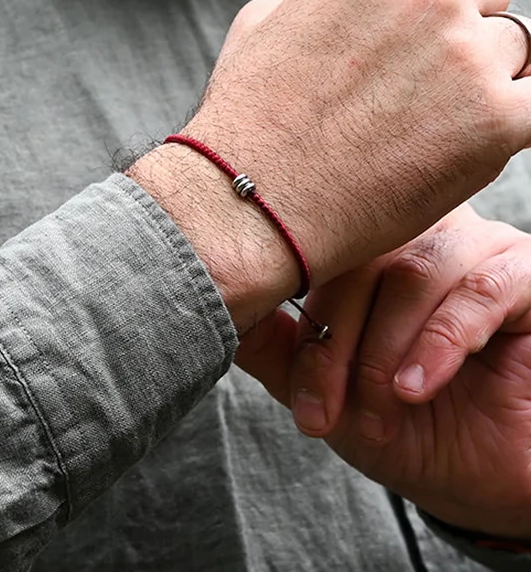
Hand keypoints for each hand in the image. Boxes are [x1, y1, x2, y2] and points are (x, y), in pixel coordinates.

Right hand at [131, 0, 530, 331]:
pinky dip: (517, 117)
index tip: (425, 15)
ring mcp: (467, 52)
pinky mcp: (497, 120)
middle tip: (421, 79)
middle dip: (463, 26)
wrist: (251, 200)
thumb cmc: (250, 115)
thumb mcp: (269, 17)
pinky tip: (482, 135)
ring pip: (516, 48)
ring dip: (485, 77)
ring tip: (427, 122)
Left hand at [291, 205, 530, 538]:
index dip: (302, 327)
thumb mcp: (333, 394)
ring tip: (387, 408)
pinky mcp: (523, 270)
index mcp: (370, 249)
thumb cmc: (414, 428)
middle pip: (357, 254)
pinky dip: (441, 342)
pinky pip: (477, 289)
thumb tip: (212, 304)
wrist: (494, 478)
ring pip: (410, 270)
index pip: (316, 255)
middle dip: (337, 343)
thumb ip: (278, 348)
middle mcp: (418, 233)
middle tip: (333, 413)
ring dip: (387, 351)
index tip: (305, 407)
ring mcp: (474, 245)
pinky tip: (420, 386)